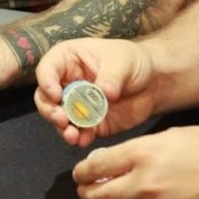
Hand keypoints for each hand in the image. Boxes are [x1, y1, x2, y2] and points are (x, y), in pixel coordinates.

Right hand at [34, 38, 154, 146]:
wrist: (153, 82)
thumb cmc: (132, 60)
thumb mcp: (122, 61)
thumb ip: (112, 76)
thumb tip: (105, 92)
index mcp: (68, 59)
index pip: (47, 69)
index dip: (46, 82)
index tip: (56, 95)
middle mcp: (67, 82)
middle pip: (45, 97)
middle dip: (50, 110)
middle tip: (61, 119)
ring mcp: (77, 104)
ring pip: (58, 118)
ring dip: (62, 128)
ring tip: (72, 135)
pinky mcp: (89, 123)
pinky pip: (78, 132)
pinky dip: (80, 138)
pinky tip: (85, 139)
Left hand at [73, 126, 198, 198]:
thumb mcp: (167, 136)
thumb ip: (136, 149)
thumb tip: (110, 161)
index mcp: (141, 155)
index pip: (97, 166)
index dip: (82, 170)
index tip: (78, 173)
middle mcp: (143, 184)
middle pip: (101, 195)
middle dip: (87, 193)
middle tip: (84, 190)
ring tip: (126, 192)